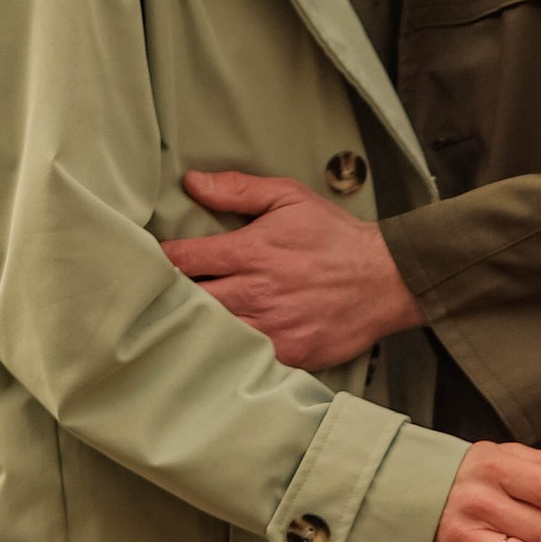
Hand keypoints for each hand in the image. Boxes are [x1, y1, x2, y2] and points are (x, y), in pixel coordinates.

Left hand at [165, 168, 413, 372]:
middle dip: (171, 298)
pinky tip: (220, 347)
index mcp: (251, 251)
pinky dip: (229, 353)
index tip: (154, 262)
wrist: (386, 279)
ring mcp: (272, 328)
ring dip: (196, 327)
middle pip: (190, 301)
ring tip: (183, 322)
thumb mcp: (289, 198)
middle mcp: (256, 292)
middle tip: (160, 297)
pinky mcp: (289, 354)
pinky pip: (244, 359)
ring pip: (212, 333)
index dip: (162, 261)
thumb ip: (239, 190)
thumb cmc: (335, 238)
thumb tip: (193, 183)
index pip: (184, 259)